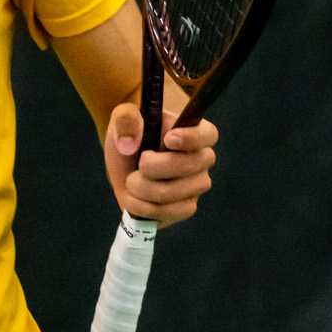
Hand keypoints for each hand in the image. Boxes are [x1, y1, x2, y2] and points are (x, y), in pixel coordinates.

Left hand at [103, 102, 216, 227]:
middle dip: (154, 167)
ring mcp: (196, 186)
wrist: (127, 163)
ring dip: (145, 189)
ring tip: (131, 181)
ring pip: (177, 193)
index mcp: (194, 131)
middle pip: (190, 166)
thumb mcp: (123, 117)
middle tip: (138, 163)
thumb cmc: (132, 135)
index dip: (191, 138)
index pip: (207, 134)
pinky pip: (173, 213)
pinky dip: (146, 209)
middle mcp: (202, 160)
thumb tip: (129, 142)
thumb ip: (125, 118)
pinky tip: (134, 199)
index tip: (168, 139)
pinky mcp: (185, 207)